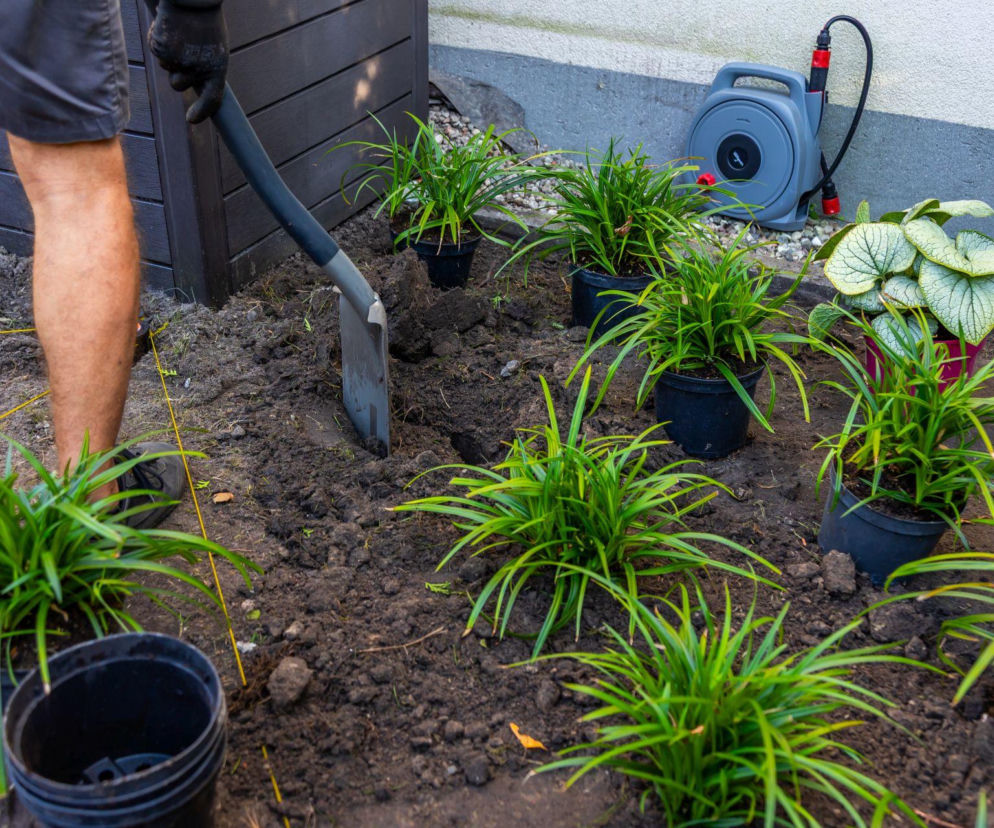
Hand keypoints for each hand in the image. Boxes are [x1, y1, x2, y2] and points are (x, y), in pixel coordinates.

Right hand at [147, 0, 227, 122]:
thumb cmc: (206, 21)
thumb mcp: (215, 47)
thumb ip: (206, 67)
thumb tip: (198, 87)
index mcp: (217, 69)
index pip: (212, 100)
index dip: (202, 112)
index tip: (191, 119)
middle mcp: (198, 69)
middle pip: (178, 85)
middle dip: (176, 73)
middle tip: (183, 51)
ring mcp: (179, 61)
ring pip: (166, 67)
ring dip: (169, 55)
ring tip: (179, 34)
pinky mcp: (162, 50)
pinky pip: (157, 52)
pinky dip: (159, 41)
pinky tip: (169, 28)